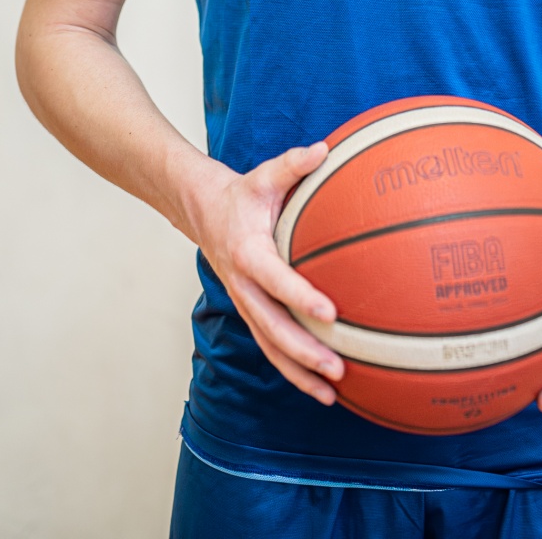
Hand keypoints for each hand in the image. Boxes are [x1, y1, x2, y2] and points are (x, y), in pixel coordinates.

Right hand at [195, 142, 343, 405]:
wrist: (203, 211)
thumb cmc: (242, 193)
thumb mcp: (264, 174)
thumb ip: (293, 163)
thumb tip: (323, 149)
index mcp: (249, 252)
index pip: (276, 280)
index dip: (301, 297)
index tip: (330, 312)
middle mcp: (244, 286)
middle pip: (272, 327)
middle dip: (304, 351)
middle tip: (338, 367)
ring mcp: (245, 304)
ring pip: (270, 346)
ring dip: (299, 371)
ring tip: (332, 393)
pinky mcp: (251, 312)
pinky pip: (271, 346)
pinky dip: (293, 369)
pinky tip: (321, 386)